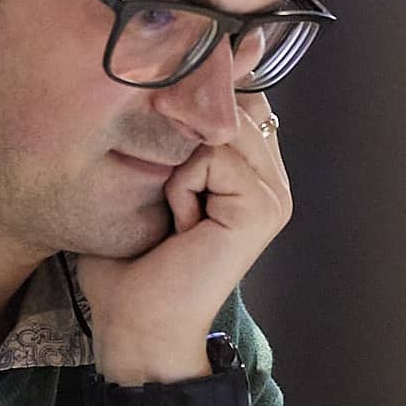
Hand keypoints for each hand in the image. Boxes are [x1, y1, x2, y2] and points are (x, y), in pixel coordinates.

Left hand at [76, 90, 292, 405]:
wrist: (138, 326)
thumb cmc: (132, 263)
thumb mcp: (148, 179)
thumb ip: (169, 132)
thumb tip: (173, 79)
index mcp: (251, 169)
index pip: (236, 96)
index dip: (198, 101)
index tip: (170, 142)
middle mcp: (271, 177)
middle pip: (226, 104)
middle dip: (181, 142)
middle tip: (173, 204)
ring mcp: (273, 192)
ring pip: (216, 129)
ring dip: (178, 169)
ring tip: (178, 217)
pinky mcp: (263, 207)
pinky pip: (211, 158)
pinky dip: (181, 189)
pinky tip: (183, 228)